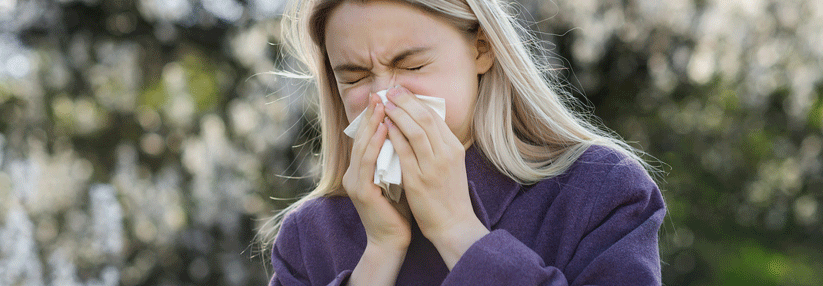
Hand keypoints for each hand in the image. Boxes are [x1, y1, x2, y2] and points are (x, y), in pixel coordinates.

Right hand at [342, 93, 411, 250]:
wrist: (392, 241)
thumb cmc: (399, 210)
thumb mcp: (398, 177)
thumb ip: (398, 157)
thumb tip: (409, 132)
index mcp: (361, 170)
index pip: (366, 137)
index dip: (374, 117)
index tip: (386, 97)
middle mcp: (353, 173)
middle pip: (361, 137)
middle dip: (371, 114)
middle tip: (381, 93)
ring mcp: (354, 182)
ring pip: (362, 146)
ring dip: (372, 124)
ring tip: (382, 105)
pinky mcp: (361, 191)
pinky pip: (367, 162)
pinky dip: (374, 144)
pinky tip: (383, 129)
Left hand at [382, 86, 488, 268]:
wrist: (453, 224)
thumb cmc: (449, 195)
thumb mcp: (451, 165)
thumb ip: (439, 145)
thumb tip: (423, 124)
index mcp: (454, 148)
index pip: (434, 117)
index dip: (416, 101)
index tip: (402, 91)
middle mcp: (446, 154)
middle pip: (425, 118)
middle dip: (406, 101)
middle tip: (390, 90)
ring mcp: (432, 167)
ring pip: (415, 131)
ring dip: (398, 114)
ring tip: (384, 103)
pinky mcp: (418, 180)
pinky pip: (404, 152)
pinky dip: (393, 136)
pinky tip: (383, 126)